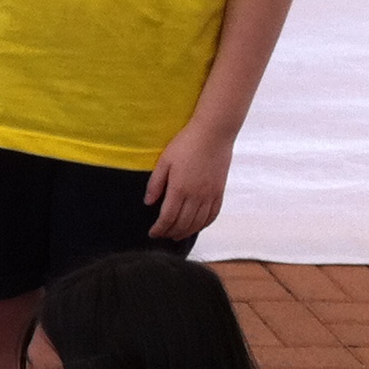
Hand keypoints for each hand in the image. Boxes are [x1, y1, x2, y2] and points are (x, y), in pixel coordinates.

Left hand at [144, 119, 233, 240]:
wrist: (214, 133)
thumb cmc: (186, 144)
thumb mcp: (164, 161)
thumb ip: (155, 183)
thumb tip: (148, 203)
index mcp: (179, 189)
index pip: (167, 218)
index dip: (159, 229)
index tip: (152, 233)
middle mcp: (196, 196)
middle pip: (182, 224)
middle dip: (170, 233)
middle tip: (162, 236)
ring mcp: (210, 195)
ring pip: (198, 223)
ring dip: (186, 232)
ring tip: (176, 235)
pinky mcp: (220, 191)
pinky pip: (213, 215)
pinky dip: (204, 225)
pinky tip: (196, 226)